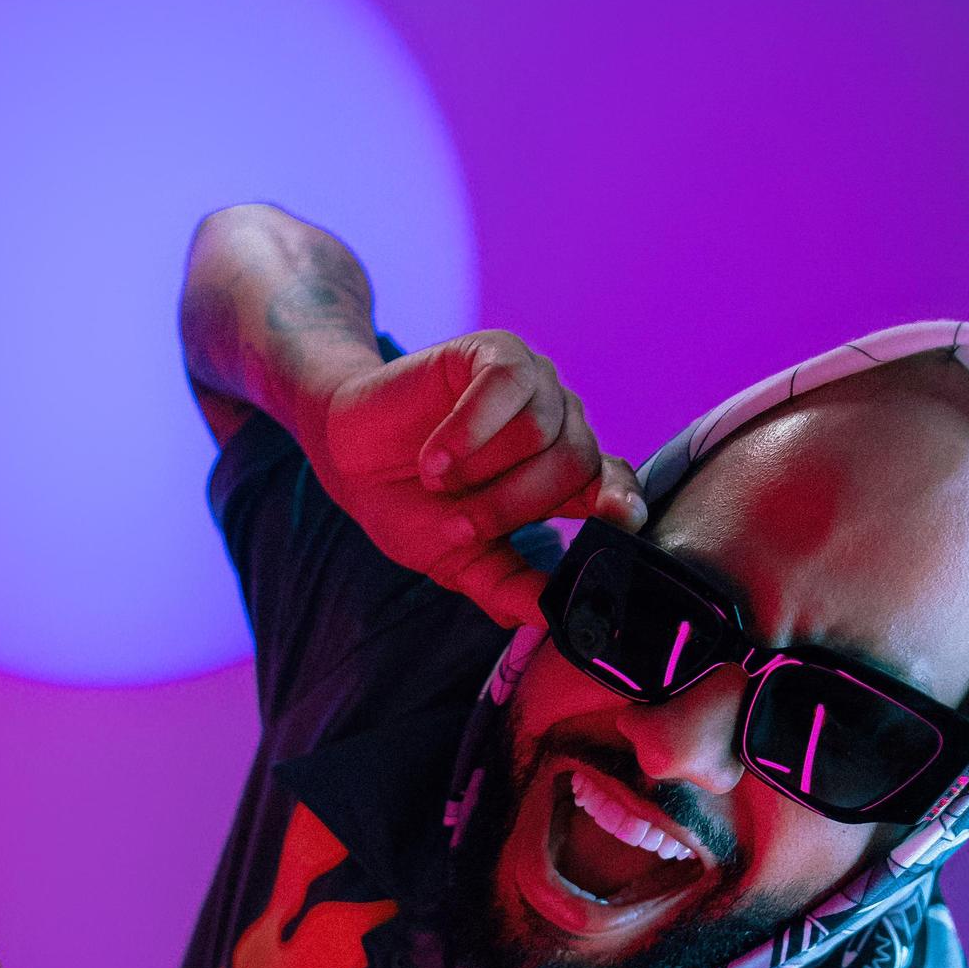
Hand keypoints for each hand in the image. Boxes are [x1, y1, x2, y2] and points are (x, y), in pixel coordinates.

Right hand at [319, 332, 645, 625]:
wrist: (347, 455)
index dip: (620, 501)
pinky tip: (434, 455)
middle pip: (572, 464)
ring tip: (437, 479)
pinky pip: (507, 385)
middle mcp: (559, 426)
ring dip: (480, 471)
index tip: (617, 520)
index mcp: (561, 478)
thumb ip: (507, 588)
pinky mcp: (497, 352)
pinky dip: (467, 430)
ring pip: (540, 431)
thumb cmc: (410, 506)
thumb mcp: (458, 562)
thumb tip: (549, 615)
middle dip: (512, 506)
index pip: (614, 485)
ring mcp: (534, 385)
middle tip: (459, 526)